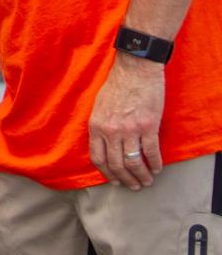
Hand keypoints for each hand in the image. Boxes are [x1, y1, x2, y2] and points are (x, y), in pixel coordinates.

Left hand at [88, 52, 164, 188]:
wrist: (135, 68)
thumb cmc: (117, 84)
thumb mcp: (99, 105)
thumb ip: (100, 126)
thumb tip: (103, 145)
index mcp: (96, 125)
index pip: (98, 159)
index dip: (107, 174)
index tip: (115, 181)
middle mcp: (111, 131)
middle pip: (117, 165)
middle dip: (126, 180)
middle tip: (134, 186)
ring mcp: (130, 130)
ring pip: (134, 163)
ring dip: (141, 176)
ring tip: (147, 181)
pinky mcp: (148, 126)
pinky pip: (151, 152)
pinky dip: (155, 164)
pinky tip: (157, 168)